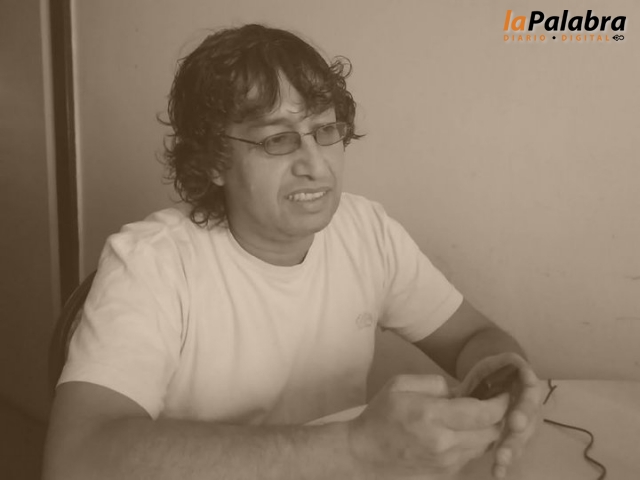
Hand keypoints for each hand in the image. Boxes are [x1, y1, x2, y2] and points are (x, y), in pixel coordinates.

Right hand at [347, 374, 509, 477]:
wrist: (363, 454)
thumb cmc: (380, 415)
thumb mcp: (400, 385)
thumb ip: (435, 383)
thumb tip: (461, 391)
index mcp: (432, 416)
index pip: (483, 411)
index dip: (500, 401)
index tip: (505, 391)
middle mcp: (444, 442)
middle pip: (492, 432)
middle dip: (501, 416)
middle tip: (500, 401)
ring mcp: (447, 462)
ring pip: (485, 446)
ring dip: (491, 431)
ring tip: (484, 416)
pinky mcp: (446, 474)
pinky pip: (472, 456)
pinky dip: (476, 443)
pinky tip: (466, 431)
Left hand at [453, 353, 543, 478]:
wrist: (491, 379)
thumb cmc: (494, 370)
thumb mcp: (498, 360)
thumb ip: (508, 360)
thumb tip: (518, 362)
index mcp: (528, 387)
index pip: (531, 397)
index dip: (525, 411)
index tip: (515, 423)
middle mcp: (529, 407)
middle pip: (528, 425)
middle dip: (516, 440)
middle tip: (503, 453)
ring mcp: (522, 424)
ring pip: (520, 440)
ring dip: (511, 453)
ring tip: (500, 463)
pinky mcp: (511, 436)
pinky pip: (511, 450)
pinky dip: (504, 463)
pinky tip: (497, 473)